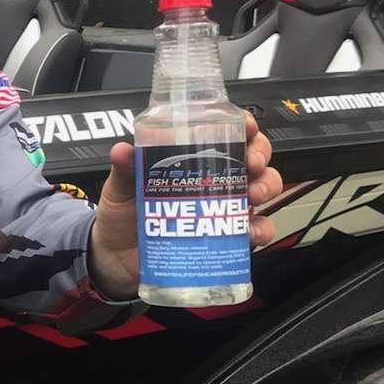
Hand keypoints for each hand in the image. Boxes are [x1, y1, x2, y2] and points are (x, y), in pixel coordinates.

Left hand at [90, 111, 283, 298]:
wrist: (117, 258)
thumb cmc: (122, 216)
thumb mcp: (120, 187)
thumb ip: (124, 169)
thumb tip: (123, 150)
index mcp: (192, 159)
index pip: (226, 132)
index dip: (244, 125)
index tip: (247, 126)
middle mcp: (214, 180)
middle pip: (253, 157)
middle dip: (260, 155)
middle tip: (250, 163)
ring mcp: (223, 207)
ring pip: (262, 188)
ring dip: (266, 187)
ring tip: (252, 195)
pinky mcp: (225, 236)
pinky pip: (256, 230)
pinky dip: (261, 229)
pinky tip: (250, 230)